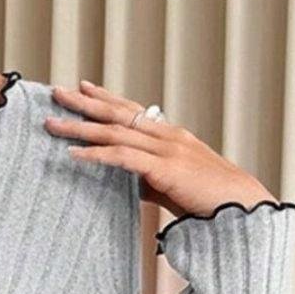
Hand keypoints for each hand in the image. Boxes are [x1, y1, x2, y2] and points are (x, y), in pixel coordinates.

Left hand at [44, 80, 277, 220]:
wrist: (242, 207)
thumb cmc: (212, 200)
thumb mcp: (176, 185)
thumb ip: (153, 179)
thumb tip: (133, 184)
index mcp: (171, 136)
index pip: (133, 110)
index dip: (107, 98)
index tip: (84, 87)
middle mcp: (167, 136)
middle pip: (118, 114)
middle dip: (84, 103)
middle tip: (56, 92)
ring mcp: (166, 149)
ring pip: (114, 133)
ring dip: (80, 128)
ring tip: (52, 123)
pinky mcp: (164, 169)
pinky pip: (122, 158)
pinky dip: (95, 155)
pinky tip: (72, 154)